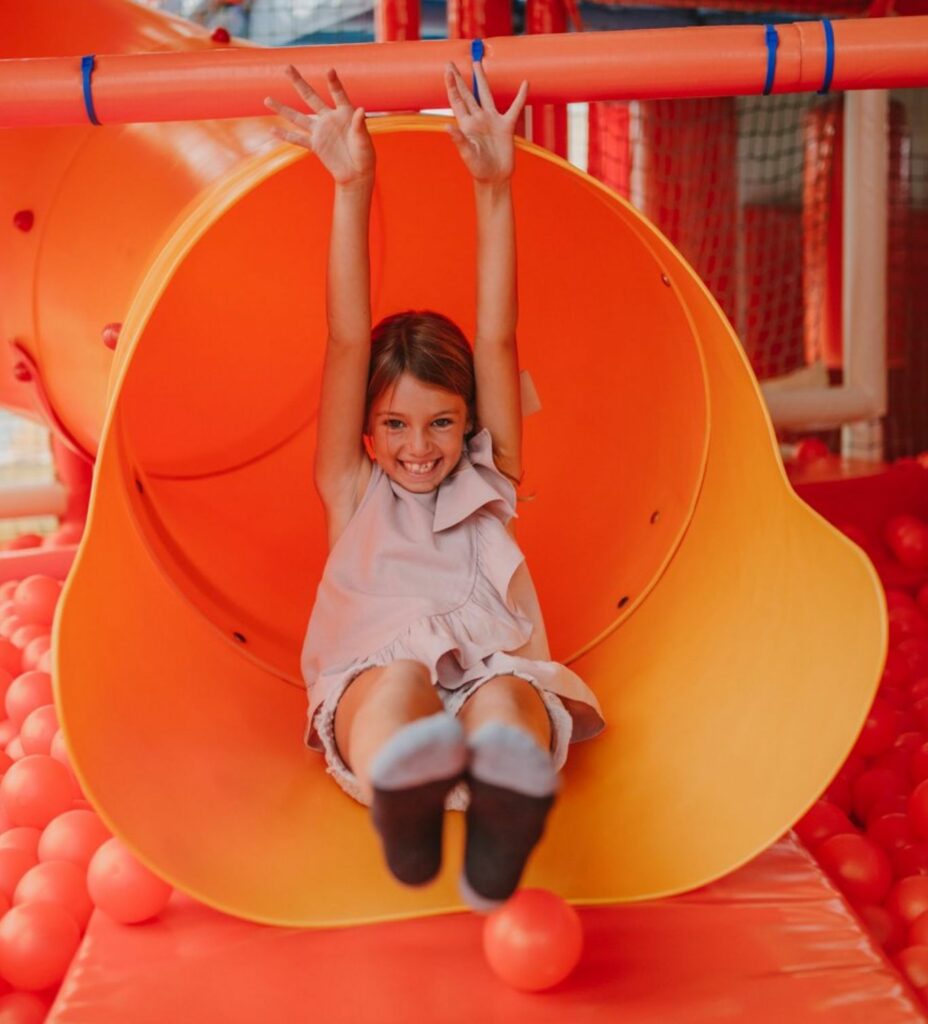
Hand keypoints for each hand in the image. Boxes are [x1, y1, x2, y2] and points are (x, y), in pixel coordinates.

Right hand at [264, 67, 374, 186]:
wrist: (357, 174)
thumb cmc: (365, 155)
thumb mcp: (364, 140)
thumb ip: (360, 125)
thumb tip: (361, 110)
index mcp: (345, 113)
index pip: (338, 94)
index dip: (334, 83)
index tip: (329, 71)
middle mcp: (329, 118)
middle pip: (311, 97)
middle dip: (298, 83)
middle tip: (287, 67)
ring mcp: (320, 131)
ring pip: (298, 117)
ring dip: (282, 108)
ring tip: (266, 99)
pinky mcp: (315, 145)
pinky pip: (298, 139)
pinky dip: (285, 135)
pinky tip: (272, 130)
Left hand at [444, 61, 527, 184]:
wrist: (495, 178)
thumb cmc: (479, 169)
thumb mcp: (468, 154)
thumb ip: (459, 139)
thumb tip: (446, 126)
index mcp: (467, 124)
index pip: (458, 101)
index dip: (452, 86)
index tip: (447, 70)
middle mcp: (478, 119)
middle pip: (468, 93)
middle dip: (460, 78)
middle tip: (452, 62)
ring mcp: (492, 120)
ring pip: (486, 95)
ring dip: (482, 79)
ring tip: (478, 63)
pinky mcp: (507, 126)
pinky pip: (515, 108)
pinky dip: (520, 96)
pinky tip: (524, 83)